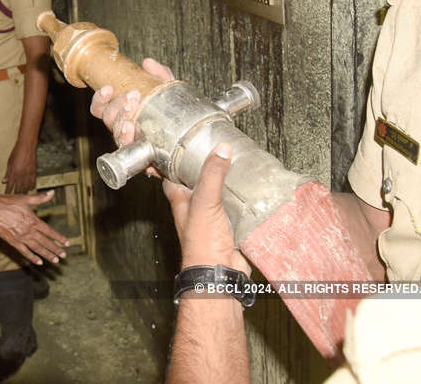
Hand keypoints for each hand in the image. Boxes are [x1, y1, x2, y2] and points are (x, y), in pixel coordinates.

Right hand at [0, 190, 69, 265]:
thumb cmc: (8, 202)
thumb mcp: (25, 199)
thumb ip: (40, 198)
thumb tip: (52, 192)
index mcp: (33, 220)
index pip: (49, 231)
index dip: (59, 238)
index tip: (67, 243)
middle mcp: (29, 231)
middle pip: (45, 242)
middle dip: (55, 249)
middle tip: (64, 256)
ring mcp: (21, 238)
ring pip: (37, 249)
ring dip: (47, 255)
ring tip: (55, 261)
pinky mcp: (13, 242)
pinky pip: (24, 252)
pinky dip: (32, 258)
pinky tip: (39, 262)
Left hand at [3, 143, 36, 193]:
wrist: (26, 146)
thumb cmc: (16, 153)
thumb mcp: (9, 163)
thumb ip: (7, 173)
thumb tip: (4, 181)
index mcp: (13, 173)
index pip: (9, 186)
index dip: (8, 191)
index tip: (6, 195)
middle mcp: (20, 175)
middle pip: (18, 189)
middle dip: (15, 194)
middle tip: (13, 198)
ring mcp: (28, 174)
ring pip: (26, 188)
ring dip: (23, 192)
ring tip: (21, 195)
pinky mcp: (34, 172)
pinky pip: (33, 183)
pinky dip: (31, 187)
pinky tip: (29, 189)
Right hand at [89, 58, 174, 146]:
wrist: (186, 133)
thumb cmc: (172, 112)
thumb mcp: (167, 89)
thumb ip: (159, 74)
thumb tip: (147, 63)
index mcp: (122, 110)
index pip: (100, 107)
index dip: (100, 98)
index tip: (108, 88)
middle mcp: (122, 125)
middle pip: (107, 117)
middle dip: (118, 104)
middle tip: (132, 95)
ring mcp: (129, 139)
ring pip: (115, 131)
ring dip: (122, 118)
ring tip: (134, 108)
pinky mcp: (138, 151)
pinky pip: (126, 147)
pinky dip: (127, 137)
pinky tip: (133, 128)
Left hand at [163, 143, 250, 272]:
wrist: (220, 273)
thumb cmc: (202, 244)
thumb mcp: (205, 201)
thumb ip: (212, 175)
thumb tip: (221, 149)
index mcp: (181, 201)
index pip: (171, 177)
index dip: (172, 162)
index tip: (180, 146)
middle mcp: (194, 210)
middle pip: (195, 185)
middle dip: (204, 171)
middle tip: (215, 153)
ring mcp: (210, 220)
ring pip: (216, 196)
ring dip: (225, 185)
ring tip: (236, 167)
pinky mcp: (228, 228)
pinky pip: (234, 210)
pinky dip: (241, 202)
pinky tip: (249, 194)